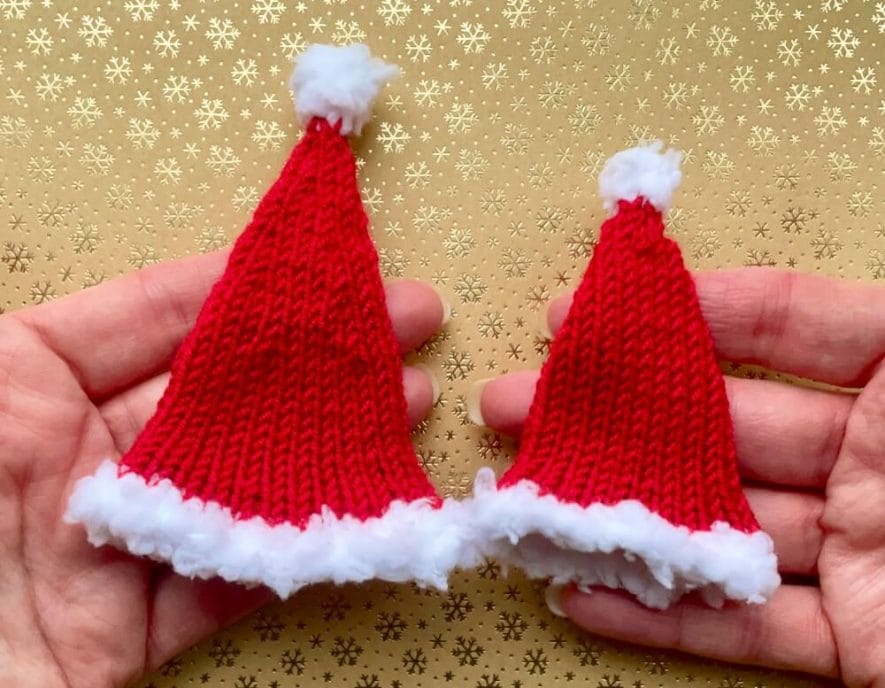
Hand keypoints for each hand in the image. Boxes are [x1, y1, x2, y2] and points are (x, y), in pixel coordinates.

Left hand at [0, 250, 445, 687]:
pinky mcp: (118, 634)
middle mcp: (63, 456)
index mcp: (11, 382)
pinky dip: (290, 552)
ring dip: (325, 444)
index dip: (248, 282)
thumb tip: (178, 279)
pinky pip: (220, 583)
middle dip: (315, 354)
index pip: (155, 313)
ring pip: (234, 482)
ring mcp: (99, 545)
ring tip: (409, 402)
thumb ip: (69, 343)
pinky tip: (358, 513)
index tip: (330, 265)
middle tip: (407, 322)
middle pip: (216, 392)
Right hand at [471, 268, 884, 685]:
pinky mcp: (854, 646)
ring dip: (618, 516)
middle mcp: (870, 467)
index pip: (783, 330)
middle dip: (612, 413)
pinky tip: (582, 596)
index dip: (683, 313)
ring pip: (715, 530)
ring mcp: (859, 558)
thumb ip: (839, 318)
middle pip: (720, 431)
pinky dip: (663, 617)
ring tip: (525, 497)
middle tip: (512, 402)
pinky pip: (746, 628)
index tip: (582, 313)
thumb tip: (714, 284)